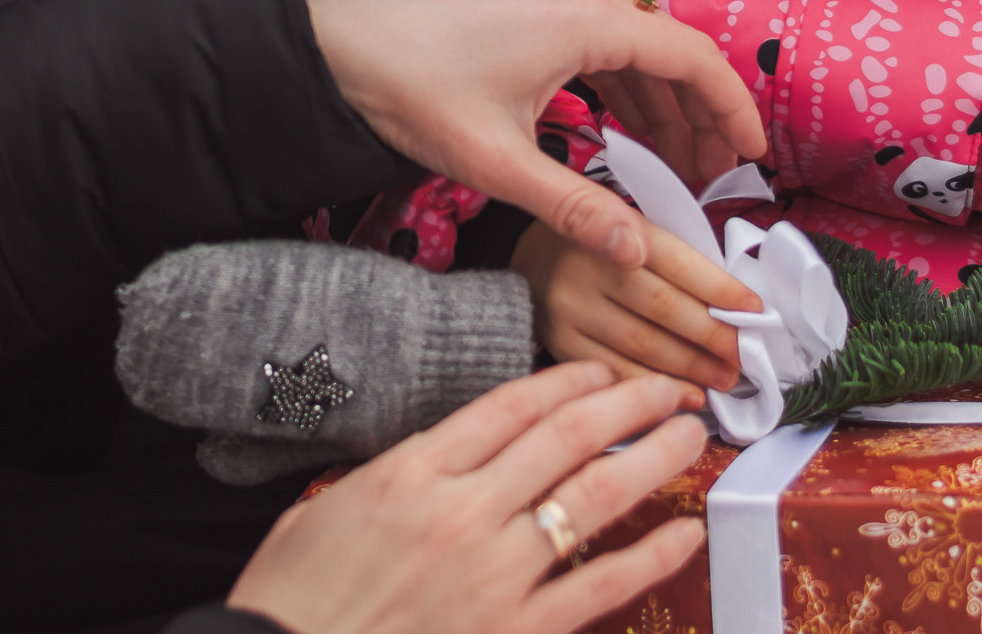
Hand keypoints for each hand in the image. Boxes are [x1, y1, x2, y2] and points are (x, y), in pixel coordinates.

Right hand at [226, 363, 709, 633]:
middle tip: (669, 388)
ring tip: (690, 436)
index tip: (599, 372)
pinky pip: (598, 585)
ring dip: (652, 459)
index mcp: (412, 472)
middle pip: (565, 437)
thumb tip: (439, 460)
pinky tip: (683, 534)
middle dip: (628, 404)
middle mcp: (462, 511)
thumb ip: (393, 479)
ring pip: (593, 497)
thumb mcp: (325, 511)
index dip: (566, 382)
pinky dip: (649, 556)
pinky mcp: (513, 630)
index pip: (510, 407)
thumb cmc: (292, 599)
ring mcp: (494, 573)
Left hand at [309, 0, 764, 266]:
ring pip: (635, 48)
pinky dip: (622, 87)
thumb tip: (638, 252)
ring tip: (675, 169)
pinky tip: (622, 134)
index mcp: (585, 21)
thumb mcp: (497, 162)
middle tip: (714, 182)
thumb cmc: (410, 89)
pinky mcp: (528, 2)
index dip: (733, 111)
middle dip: (699, 119)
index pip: (694, 60)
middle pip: (670, 54)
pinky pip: (600, 42)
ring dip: (661, 105)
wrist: (334, 41)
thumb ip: (574, 208)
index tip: (754, 159)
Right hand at [512, 218, 760, 391]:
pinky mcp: (560, 344)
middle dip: (714, 336)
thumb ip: (676, 258)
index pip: (678, 263)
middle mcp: (587, 269)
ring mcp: (570, 310)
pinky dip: (657, 389)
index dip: (721, 289)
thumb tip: (737, 303)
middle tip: (748, 356)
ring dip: (693, 367)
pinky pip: (616, 374)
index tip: (756, 310)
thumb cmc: (603, 244)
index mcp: (614, 229)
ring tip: (727, 378)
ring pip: (643, 346)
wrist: (531, 258)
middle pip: (664, 308)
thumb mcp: (634, 229)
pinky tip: (688, 397)